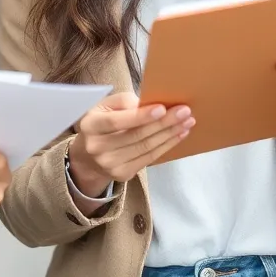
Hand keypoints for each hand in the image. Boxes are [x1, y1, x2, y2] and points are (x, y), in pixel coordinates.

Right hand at [67, 91, 194, 197]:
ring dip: (170, 134)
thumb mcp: (105, 105)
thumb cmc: (102, 121)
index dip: (140, 116)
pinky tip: (178, 135)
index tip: (162, 108)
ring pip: (146, 148)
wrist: (88, 155)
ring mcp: (110, 164)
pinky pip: (149, 159)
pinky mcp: (122, 174)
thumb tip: (151, 106)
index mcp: (90, 125)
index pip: (116, 121)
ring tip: (187, 122)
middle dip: (163, 123)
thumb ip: (125, 102)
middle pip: (136, 136)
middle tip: (185, 112)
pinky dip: (166, 146)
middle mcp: (97, 147)